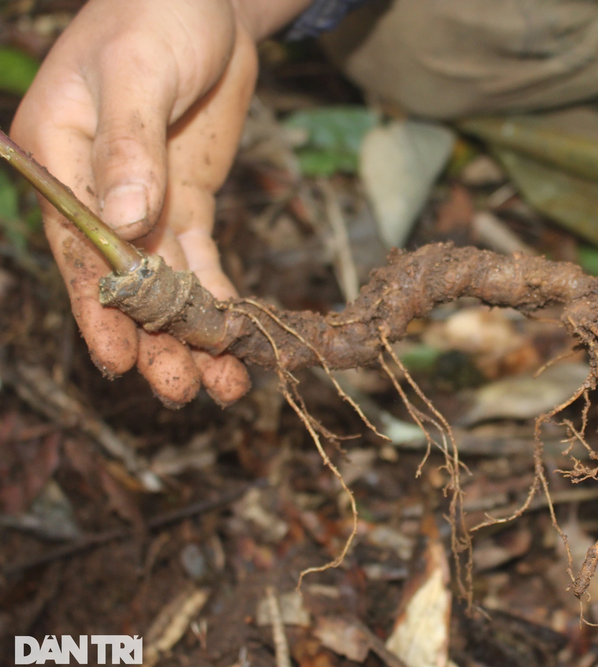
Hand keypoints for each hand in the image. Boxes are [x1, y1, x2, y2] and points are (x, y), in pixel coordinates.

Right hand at [10, 0, 268, 405]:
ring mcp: (143, 202)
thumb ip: (127, 147)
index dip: (99, 309)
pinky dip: (217, 299)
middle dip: (154, 339)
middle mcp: (95, 191)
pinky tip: (236, 338)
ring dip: (191, 334)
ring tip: (223, 385)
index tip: (122, 360)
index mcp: (56, 160)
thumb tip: (122, 222)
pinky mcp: (185, 203)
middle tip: (184, 392)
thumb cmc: (155, 17)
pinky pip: (199, 261)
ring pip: (165, 283)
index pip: (75, 248)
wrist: (204, 1)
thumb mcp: (137, 74)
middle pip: (122, 280)